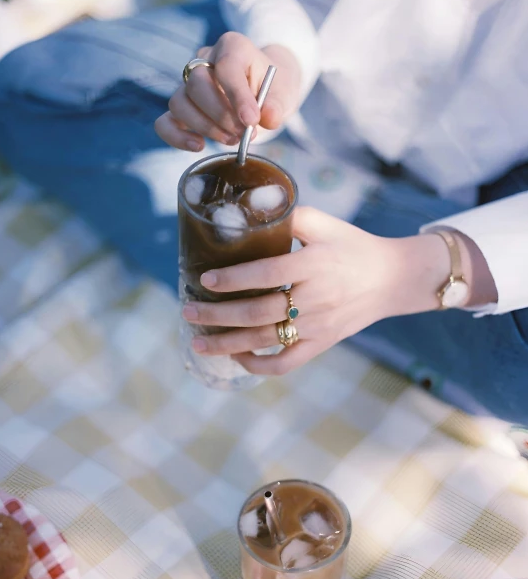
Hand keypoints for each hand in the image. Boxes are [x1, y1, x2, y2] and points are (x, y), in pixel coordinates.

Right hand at [154, 34, 300, 151]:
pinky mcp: (183, 108)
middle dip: (221, 115)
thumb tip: (269, 118)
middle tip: (243, 134)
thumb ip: (277, 104)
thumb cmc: (272, 89)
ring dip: (204, 127)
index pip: (226, 66)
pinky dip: (177, 137)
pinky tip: (199, 146)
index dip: (237, 96)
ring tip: (232, 140)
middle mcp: (205, 61)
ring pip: (179, 102)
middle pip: (197, 84)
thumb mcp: (283, 93)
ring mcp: (189, 84)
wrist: (265, 91)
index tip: (252, 121)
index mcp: (232, 47)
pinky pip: (165, 121)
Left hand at [181, 207, 453, 375]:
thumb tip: (248, 213)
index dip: (233, 279)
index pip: (267, 275)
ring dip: (227, 344)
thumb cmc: (352, 246)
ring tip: (196, 342)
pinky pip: (286, 363)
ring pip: (266, 341)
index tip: (205, 279)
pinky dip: (259, 365)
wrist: (392, 278)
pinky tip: (236, 357)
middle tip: (187, 311)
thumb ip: (290, 217)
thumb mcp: (326, 224)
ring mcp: (318, 326)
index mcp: (314, 265)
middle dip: (217, 315)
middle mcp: (315, 299)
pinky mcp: (322, 344)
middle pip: (258, 313)